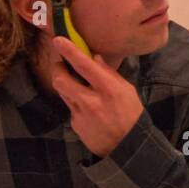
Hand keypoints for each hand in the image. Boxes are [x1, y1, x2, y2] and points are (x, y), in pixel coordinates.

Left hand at [36, 34, 143, 157]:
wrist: (128, 147)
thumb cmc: (131, 115)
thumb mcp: (127, 90)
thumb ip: (109, 74)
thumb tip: (94, 58)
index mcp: (109, 89)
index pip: (84, 65)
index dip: (69, 51)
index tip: (58, 40)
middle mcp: (92, 101)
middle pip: (61, 80)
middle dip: (58, 69)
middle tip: (61, 65)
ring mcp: (81, 115)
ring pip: (63, 92)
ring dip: (66, 85)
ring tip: (79, 87)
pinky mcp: (75, 125)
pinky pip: (71, 108)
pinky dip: (76, 104)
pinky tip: (89, 111)